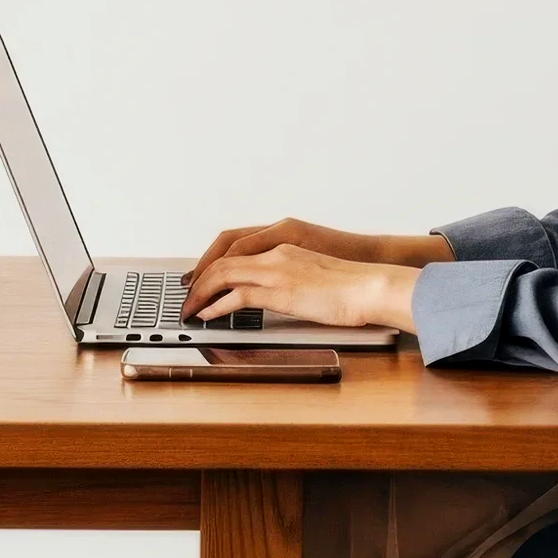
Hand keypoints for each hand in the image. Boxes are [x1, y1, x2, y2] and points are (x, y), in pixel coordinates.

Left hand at [180, 243, 420, 331]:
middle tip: (186, 294)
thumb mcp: (316, 270)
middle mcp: (276, 251)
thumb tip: (282, 289)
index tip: (199, 275)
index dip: (212, 259)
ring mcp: (277, 269)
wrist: (371, 285)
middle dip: (199, 276)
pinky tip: (209, 315)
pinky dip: (217, 306)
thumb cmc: (353, 284)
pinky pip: (237, 296)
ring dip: (201, 292)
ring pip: (223, 273)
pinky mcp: (280, 291)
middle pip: (222, 256)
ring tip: (190, 309)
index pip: (235, 243)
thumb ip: (293, 273)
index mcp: (285, 242)